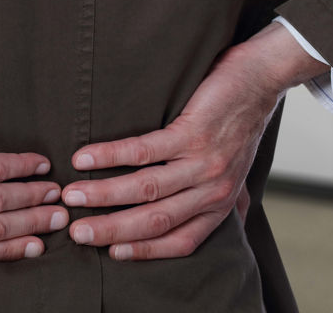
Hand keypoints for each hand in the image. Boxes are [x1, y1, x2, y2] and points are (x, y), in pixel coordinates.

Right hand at [59, 21, 329, 260]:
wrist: (260, 80)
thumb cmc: (241, 124)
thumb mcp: (238, 171)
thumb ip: (230, 200)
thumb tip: (232, 221)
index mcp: (219, 205)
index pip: (179, 241)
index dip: (143, 251)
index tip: (109, 253)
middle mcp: (212, 190)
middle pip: (155, 220)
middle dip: (110, 230)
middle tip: (76, 232)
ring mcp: (203, 162)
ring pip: (145, 188)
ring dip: (102, 194)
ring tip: (71, 195)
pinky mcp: (192, 133)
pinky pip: (145, 150)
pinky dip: (110, 155)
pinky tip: (84, 157)